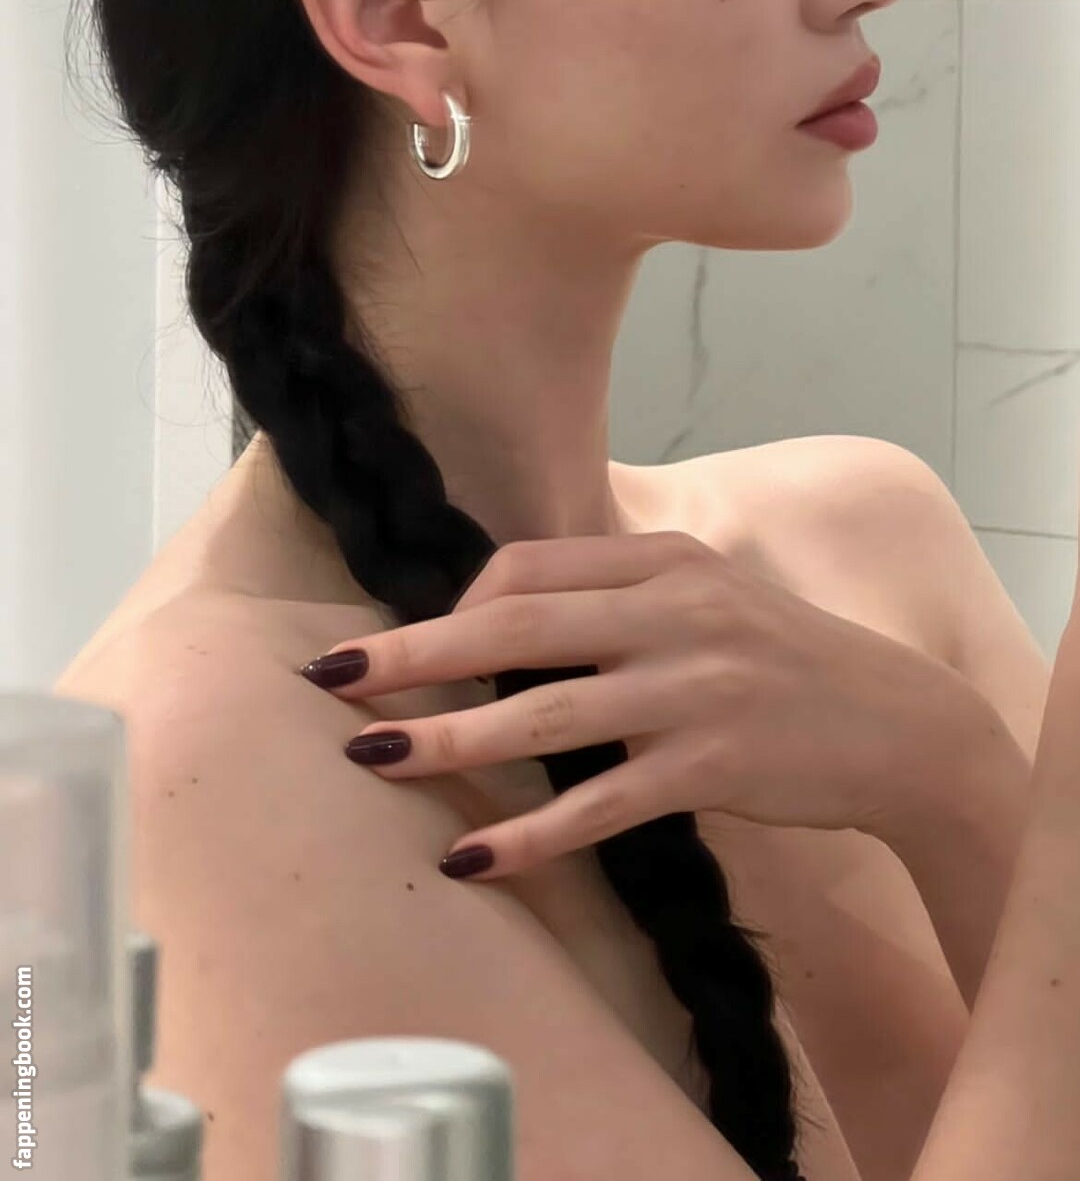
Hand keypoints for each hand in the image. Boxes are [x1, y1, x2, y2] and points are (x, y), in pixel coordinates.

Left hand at [298, 529, 977, 879]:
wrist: (897, 724)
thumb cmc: (783, 660)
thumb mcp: (706, 595)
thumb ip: (619, 593)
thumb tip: (503, 609)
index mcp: (664, 560)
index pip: (531, 564)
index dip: (455, 602)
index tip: (408, 644)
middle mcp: (674, 611)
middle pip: (518, 625)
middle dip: (416, 653)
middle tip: (334, 679)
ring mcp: (694, 687)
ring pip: (546, 714)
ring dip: (450, 741)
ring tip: (373, 759)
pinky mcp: (714, 763)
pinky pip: (603, 803)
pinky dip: (533, 832)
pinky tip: (475, 856)